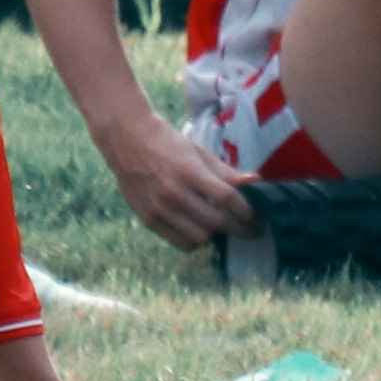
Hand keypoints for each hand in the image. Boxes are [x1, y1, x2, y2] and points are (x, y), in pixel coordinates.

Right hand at [102, 118, 248, 253]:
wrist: (124, 138)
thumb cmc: (166, 142)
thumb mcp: (198, 152)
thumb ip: (225, 172)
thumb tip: (255, 182)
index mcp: (189, 171)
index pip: (227, 199)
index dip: (247, 211)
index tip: (256, 216)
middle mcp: (173, 192)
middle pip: (217, 221)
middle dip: (240, 228)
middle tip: (250, 229)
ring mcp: (158, 207)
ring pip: (200, 237)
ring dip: (216, 234)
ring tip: (221, 227)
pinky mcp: (147, 217)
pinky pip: (179, 242)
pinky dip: (195, 240)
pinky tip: (200, 230)